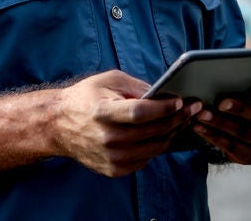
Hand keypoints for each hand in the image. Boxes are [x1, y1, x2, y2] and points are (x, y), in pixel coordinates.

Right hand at [52, 70, 192, 177]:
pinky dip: (156, 147)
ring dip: (171, 134)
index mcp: (103, 112)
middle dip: (177, 119)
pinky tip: (162, 135)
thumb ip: (137, 86)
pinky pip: (145, 160)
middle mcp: (107, 137)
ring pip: (154, 148)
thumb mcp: (108, 80)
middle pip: (152, 132)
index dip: (164, 108)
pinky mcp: (113, 169)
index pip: (141, 112)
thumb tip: (164, 94)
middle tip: (191, 109)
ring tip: (180, 121)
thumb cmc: (85, 98)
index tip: (181, 101)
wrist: (58, 125)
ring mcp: (110, 157)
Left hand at [190, 88, 250, 164]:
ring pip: (242, 133)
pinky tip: (198, 127)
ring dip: (220, 123)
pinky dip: (212, 135)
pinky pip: (230, 146)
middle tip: (220, 103)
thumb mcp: (248, 90)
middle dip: (238, 109)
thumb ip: (243, 83)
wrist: (244, 129)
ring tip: (202, 114)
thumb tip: (222, 74)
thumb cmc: (244, 99)